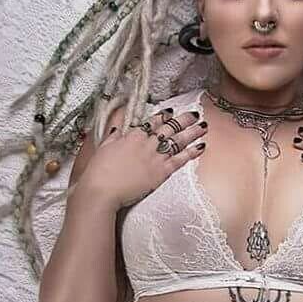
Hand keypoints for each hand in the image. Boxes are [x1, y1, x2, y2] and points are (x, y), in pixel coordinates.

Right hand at [79, 108, 207, 208]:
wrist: (103, 190)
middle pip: (169, 128)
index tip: (171, 112)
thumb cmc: (99, 171)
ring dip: (192, 132)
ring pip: (178, 141)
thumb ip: (113, 137)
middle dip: (183, 120)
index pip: (152, 122)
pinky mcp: (161, 172)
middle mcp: (147, 143)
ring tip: (203, 126)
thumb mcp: (103, 148)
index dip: (163, 116)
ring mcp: (155, 157)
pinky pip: (180, 160)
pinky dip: (191, 153)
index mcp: (132, 136)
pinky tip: (201, 147)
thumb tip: (117, 129)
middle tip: (195, 114)